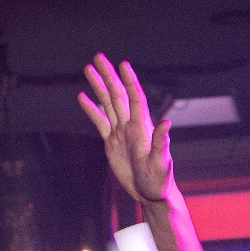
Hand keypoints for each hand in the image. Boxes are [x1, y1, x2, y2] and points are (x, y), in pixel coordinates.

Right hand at [80, 54, 175, 205]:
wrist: (150, 194)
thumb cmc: (159, 180)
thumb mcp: (161, 162)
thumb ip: (161, 143)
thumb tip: (167, 123)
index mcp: (142, 127)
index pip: (135, 98)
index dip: (130, 81)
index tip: (123, 64)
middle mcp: (131, 125)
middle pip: (118, 95)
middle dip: (109, 75)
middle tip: (98, 57)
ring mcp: (120, 132)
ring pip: (107, 104)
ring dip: (98, 86)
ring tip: (88, 68)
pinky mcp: (112, 142)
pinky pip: (99, 122)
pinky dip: (91, 109)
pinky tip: (82, 97)